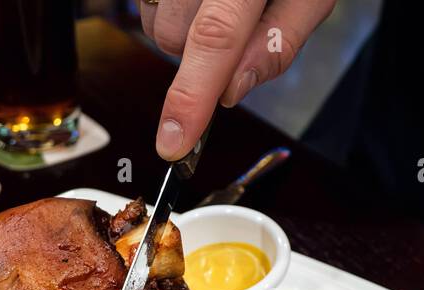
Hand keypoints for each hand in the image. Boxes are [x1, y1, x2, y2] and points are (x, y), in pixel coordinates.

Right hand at [144, 0, 335, 159]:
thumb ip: (280, 42)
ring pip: (153, 23)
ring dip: (181, 27)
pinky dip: (169, 6)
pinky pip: (143, 2)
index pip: (215, 38)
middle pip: (173, 37)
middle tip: (234, 24)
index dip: (192, 96)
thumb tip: (233, 91)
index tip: (174, 142)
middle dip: (198, 53)